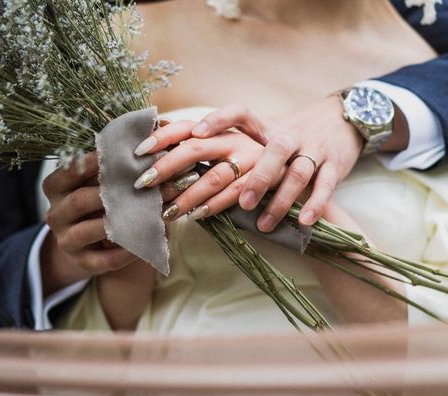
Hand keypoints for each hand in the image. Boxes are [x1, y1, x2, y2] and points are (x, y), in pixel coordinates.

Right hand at [41, 152, 137, 295]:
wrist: (89, 245)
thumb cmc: (97, 204)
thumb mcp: (95, 184)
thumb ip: (109, 169)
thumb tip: (142, 145)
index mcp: (55, 189)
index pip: (69, 171)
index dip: (91, 162)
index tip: (117, 153)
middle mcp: (55, 215)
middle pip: (79, 201)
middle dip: (110, 192)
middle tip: (141, 184)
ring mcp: (66, 241)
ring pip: (88, 231)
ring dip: (117, 223)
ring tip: (145, 214)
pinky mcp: (83, 263)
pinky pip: (105, 259)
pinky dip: (125, 252)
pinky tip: (144, 244)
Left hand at [133, 120, 271, 221]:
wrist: (308, 141)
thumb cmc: (257, 151)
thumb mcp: (231, 144)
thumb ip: (202, 147)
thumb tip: (159, 147)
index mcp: (222, 129)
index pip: (186, 127)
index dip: (162, 136)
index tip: (139, 150)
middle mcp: (234, 139)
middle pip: (195, 148)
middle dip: (168, 166)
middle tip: (144, 184)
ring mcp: (252, 157)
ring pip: (215, 176)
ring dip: (189, 195)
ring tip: (168, 211)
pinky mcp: (269, 176)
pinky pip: (239, 192)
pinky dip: (217, 205)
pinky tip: (199, 214)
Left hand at [190, 98, 363, 229]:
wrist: (340, 122)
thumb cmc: (288, 137)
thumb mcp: (261, 134)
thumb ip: (231, 145)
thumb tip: (185, 157)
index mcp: (264, 127)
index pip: (239, 114)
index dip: (217, 120)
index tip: (195, 133)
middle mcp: (288, 136)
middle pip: (269, 153)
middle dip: (255, 179)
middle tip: (233, 205)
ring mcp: (312, 149)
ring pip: (297, 173)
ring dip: (280, 200)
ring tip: (263, 225)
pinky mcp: (334, 164)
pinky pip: (325, 185)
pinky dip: (315, 203)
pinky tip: (305, 221)